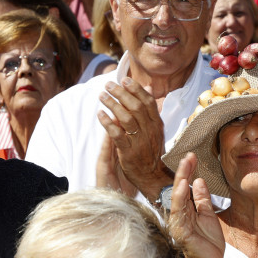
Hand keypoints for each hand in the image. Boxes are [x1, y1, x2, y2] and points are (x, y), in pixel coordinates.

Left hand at [96, 78, 171, 200]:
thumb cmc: (152, 151)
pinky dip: (108, 123)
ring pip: (126, 118)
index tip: (125, 80)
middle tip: (108, 85)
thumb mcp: (156, 129)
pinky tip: (100, 114)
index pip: (148, 101)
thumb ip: (150, 109)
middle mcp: (150, 131)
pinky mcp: (129, 152)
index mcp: (157, 124)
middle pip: (136, 107)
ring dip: (113, 105)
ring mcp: (139, 141)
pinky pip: (117, 135)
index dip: (136, 89)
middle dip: (121, 93)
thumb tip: (148, 88)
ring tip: (102, 96)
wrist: (154, 177)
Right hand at [168, 154, 224, 257]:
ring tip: (184, 165)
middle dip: (183, 171)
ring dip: (180, 180)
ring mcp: (178, 223)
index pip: (185, 186)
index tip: (192, 156)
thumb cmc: (208, 242)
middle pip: (179, 189)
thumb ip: (202, 199)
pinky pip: (178, 212)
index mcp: (186, 210)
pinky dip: (179, 198)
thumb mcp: (208, 214)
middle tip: (188, 155)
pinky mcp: (180, 231)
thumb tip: (198, 181)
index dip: (188, 171)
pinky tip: (181, 185)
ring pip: (177, 197)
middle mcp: (179, 215)